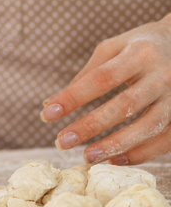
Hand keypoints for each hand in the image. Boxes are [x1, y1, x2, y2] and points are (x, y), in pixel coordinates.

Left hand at [42, 15, 170, 164]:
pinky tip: (116, 159)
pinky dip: (142, 153)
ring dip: (116, 145)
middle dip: (91, 126)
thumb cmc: (140, 46)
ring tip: (87, 157)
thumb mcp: (113, 47)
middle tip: (62, 142)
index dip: (73, 97)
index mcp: (139, 54)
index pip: (101, 78)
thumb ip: (86, 74)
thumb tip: (51, 104)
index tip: (47, 114)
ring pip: (148, 126)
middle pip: (125, 105)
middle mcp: (162, 75)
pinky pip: (166, 140)